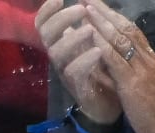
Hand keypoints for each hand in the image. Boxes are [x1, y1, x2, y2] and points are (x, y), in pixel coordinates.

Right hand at [35, 0, 122, 126]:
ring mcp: (66, 72)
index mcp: (61, 42)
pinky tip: (98, 51)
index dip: (46, 11)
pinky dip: (85, 60)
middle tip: (81, 9)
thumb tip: (87, 0)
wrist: (111, 101)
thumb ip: (89, 23)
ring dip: (73, 38)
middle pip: (46, 35)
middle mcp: (59, 56)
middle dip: (61, 19)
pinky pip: (74, 72)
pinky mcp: (77, 87)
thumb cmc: (103, 69)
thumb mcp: (95, 42)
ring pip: (57, 53)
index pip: (43, 24)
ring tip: (90, 29)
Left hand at [79, 0, 154, 132]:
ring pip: (120, 40)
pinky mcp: (132, 82)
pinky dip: (103, 46)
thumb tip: (113, 63)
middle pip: (126, 29)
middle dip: (106, 13)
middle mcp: (147, 58)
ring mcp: (140, 68)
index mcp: (150, 59)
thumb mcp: (145, 87)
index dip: (116, 18)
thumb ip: (131, 74)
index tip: (100, 7)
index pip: (133, 32)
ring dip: (101, 23)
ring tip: (86, 9)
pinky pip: (116, 60)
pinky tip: (91, 36)